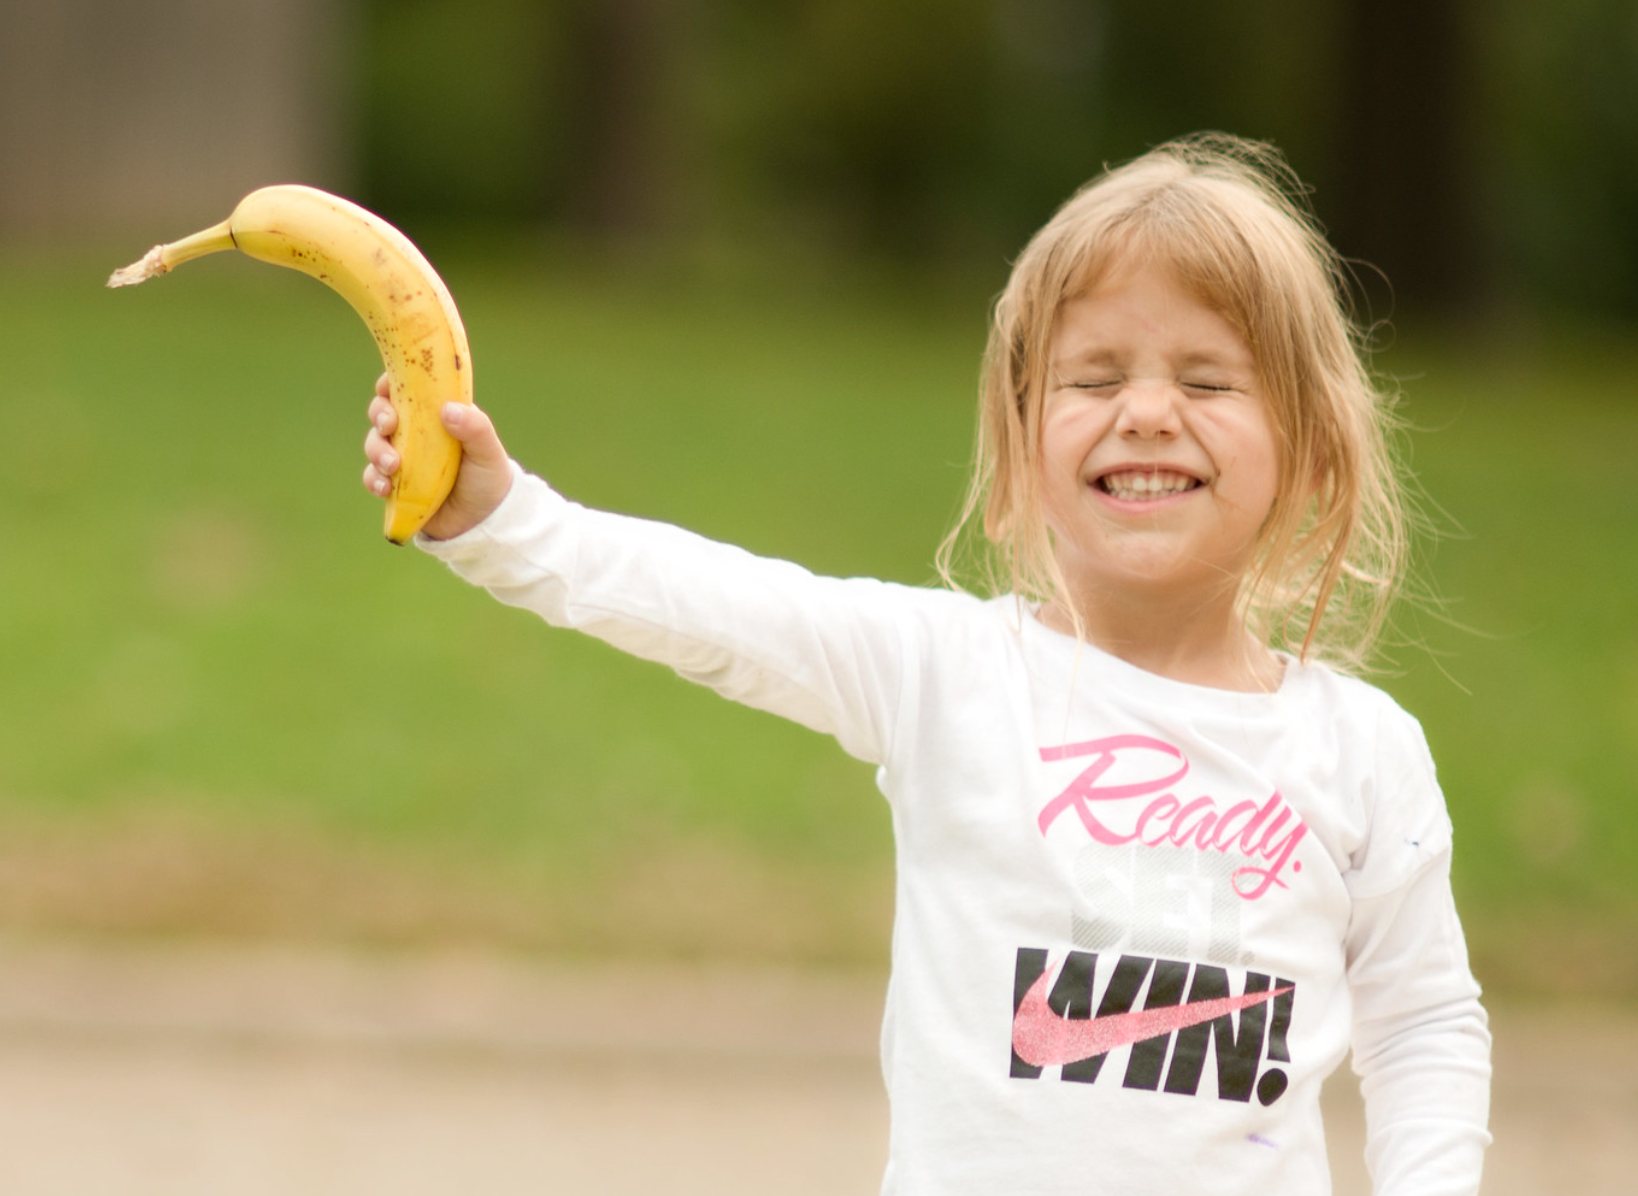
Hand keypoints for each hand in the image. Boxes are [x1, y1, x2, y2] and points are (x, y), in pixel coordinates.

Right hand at [362, 373, 513, 540]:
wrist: (484, 522)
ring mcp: (402, 458)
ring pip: (374, 443)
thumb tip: (448, 409)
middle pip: (382, 412)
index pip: (407, 389)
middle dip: (380, 414)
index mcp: (436, 415)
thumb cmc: (489, 478)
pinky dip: (374, 479)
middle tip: (389, 425)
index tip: (388, 387)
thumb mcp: (488, 452)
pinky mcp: (394, 485)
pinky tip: (385, 487)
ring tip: (393, 465)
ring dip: (376, 450)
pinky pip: (373, 477)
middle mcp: (415, 433)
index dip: (391, 383)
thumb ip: (475, 428)